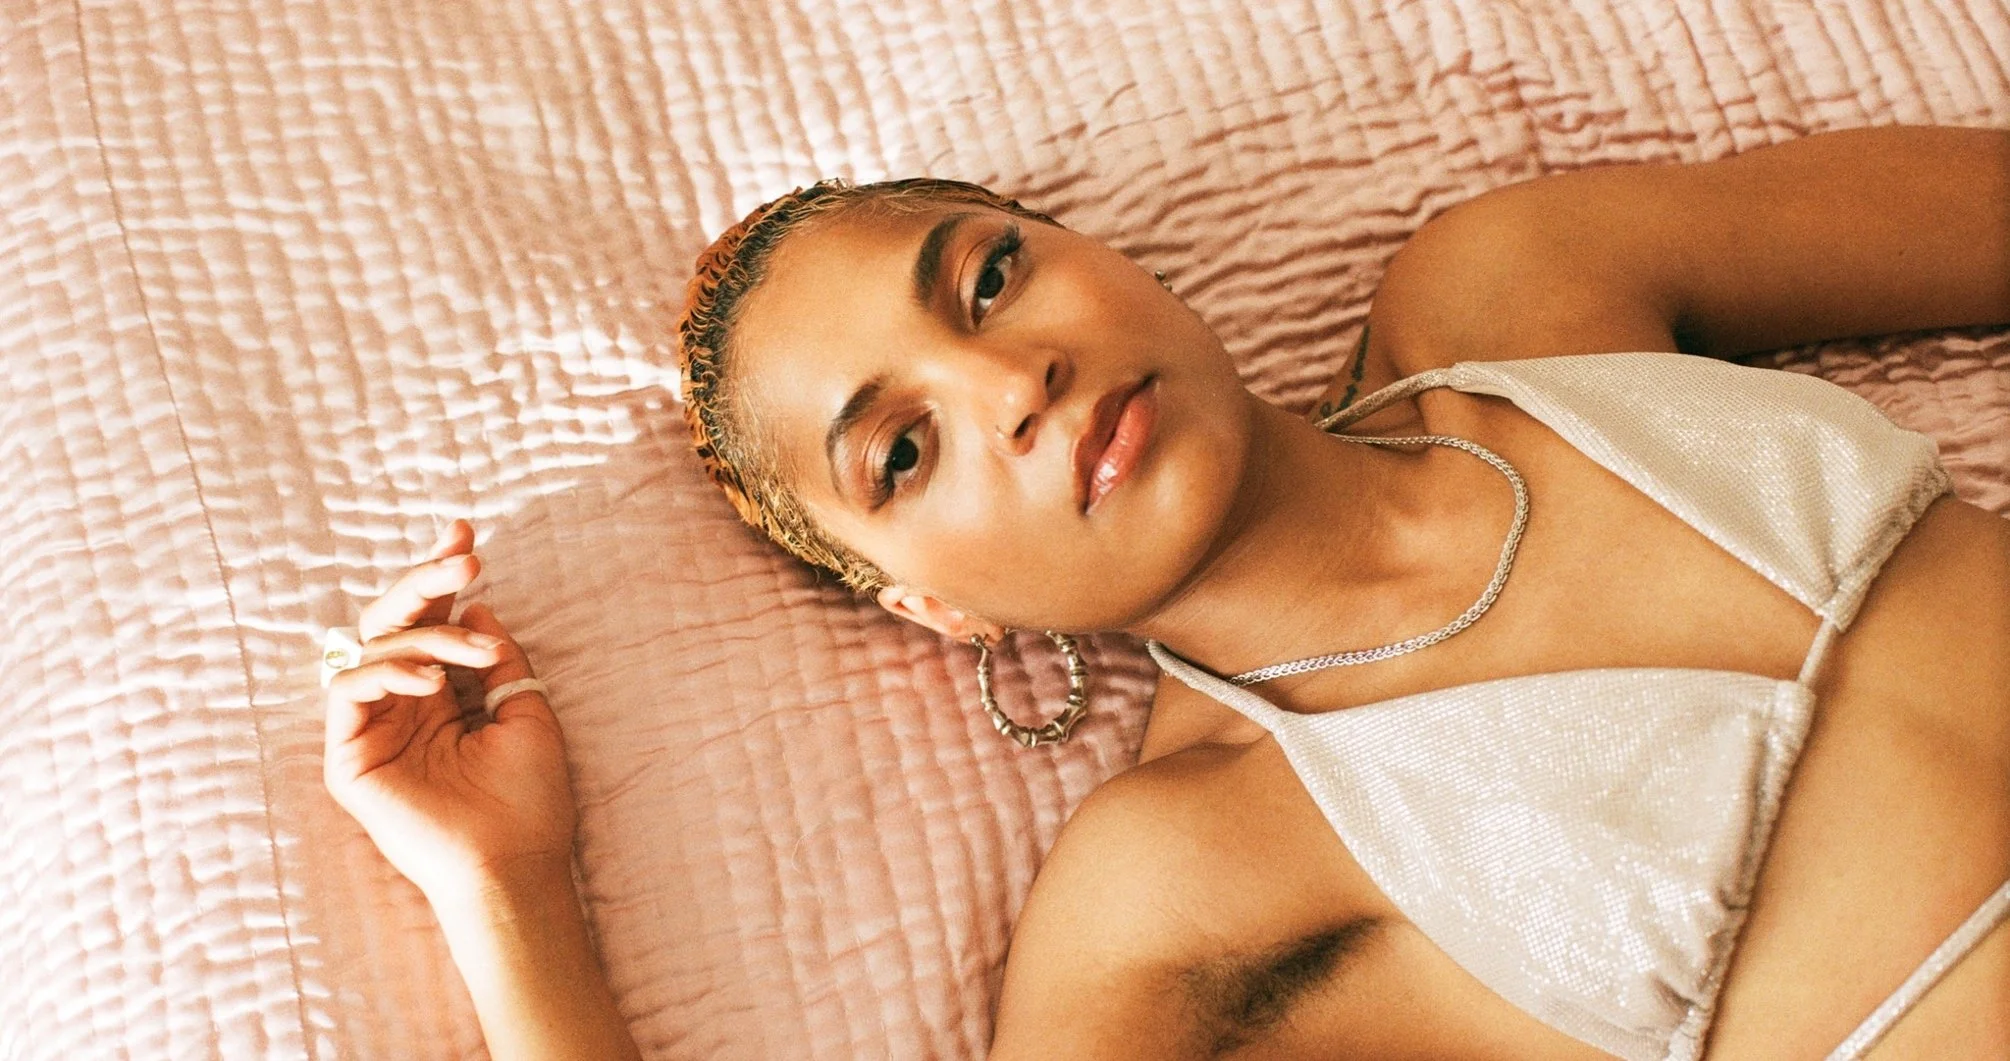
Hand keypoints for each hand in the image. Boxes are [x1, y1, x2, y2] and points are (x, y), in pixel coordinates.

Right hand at [322, 519, 576, 902]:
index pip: (431, 620)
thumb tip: (479, 604)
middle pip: (391, 622)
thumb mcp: (526, 708)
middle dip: (425, 581)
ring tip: (476, 650)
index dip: (441, 574)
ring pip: (373, 645)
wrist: (514, 862)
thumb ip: (498, 658)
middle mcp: (403, 705)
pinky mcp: (349, 758)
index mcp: (443, 694)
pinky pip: (345, 690)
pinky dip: (386, 671)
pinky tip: (431, 683)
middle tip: (463, 558)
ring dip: (428, 634)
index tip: (465, 533)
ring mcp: (374, 729)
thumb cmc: (528, 798)